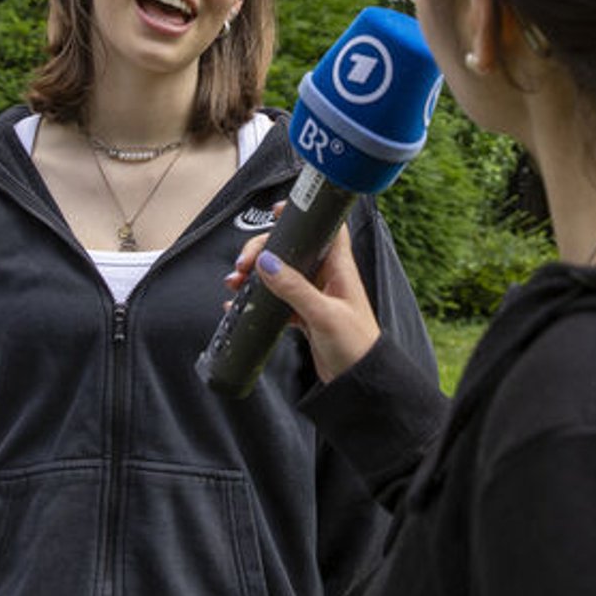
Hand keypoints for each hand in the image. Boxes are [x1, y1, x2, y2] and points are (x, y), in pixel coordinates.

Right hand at [224, 207, 381, 382]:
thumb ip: (295, 288)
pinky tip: (241, 305)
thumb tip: (267, 263)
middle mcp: (327, 277)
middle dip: (264, 251)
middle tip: (243, 264)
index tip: (275, 213)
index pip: (325, 227)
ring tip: (235, 283)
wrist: (360, 382)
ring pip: (281, 274)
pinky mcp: (305, 315)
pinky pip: (277, 300)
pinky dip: (259, 300)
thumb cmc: (356, 346)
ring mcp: (315, 295)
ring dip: (257, 276)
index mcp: (339, 268)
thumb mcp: (323, 315)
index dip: (302, 214)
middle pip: (292, 249)